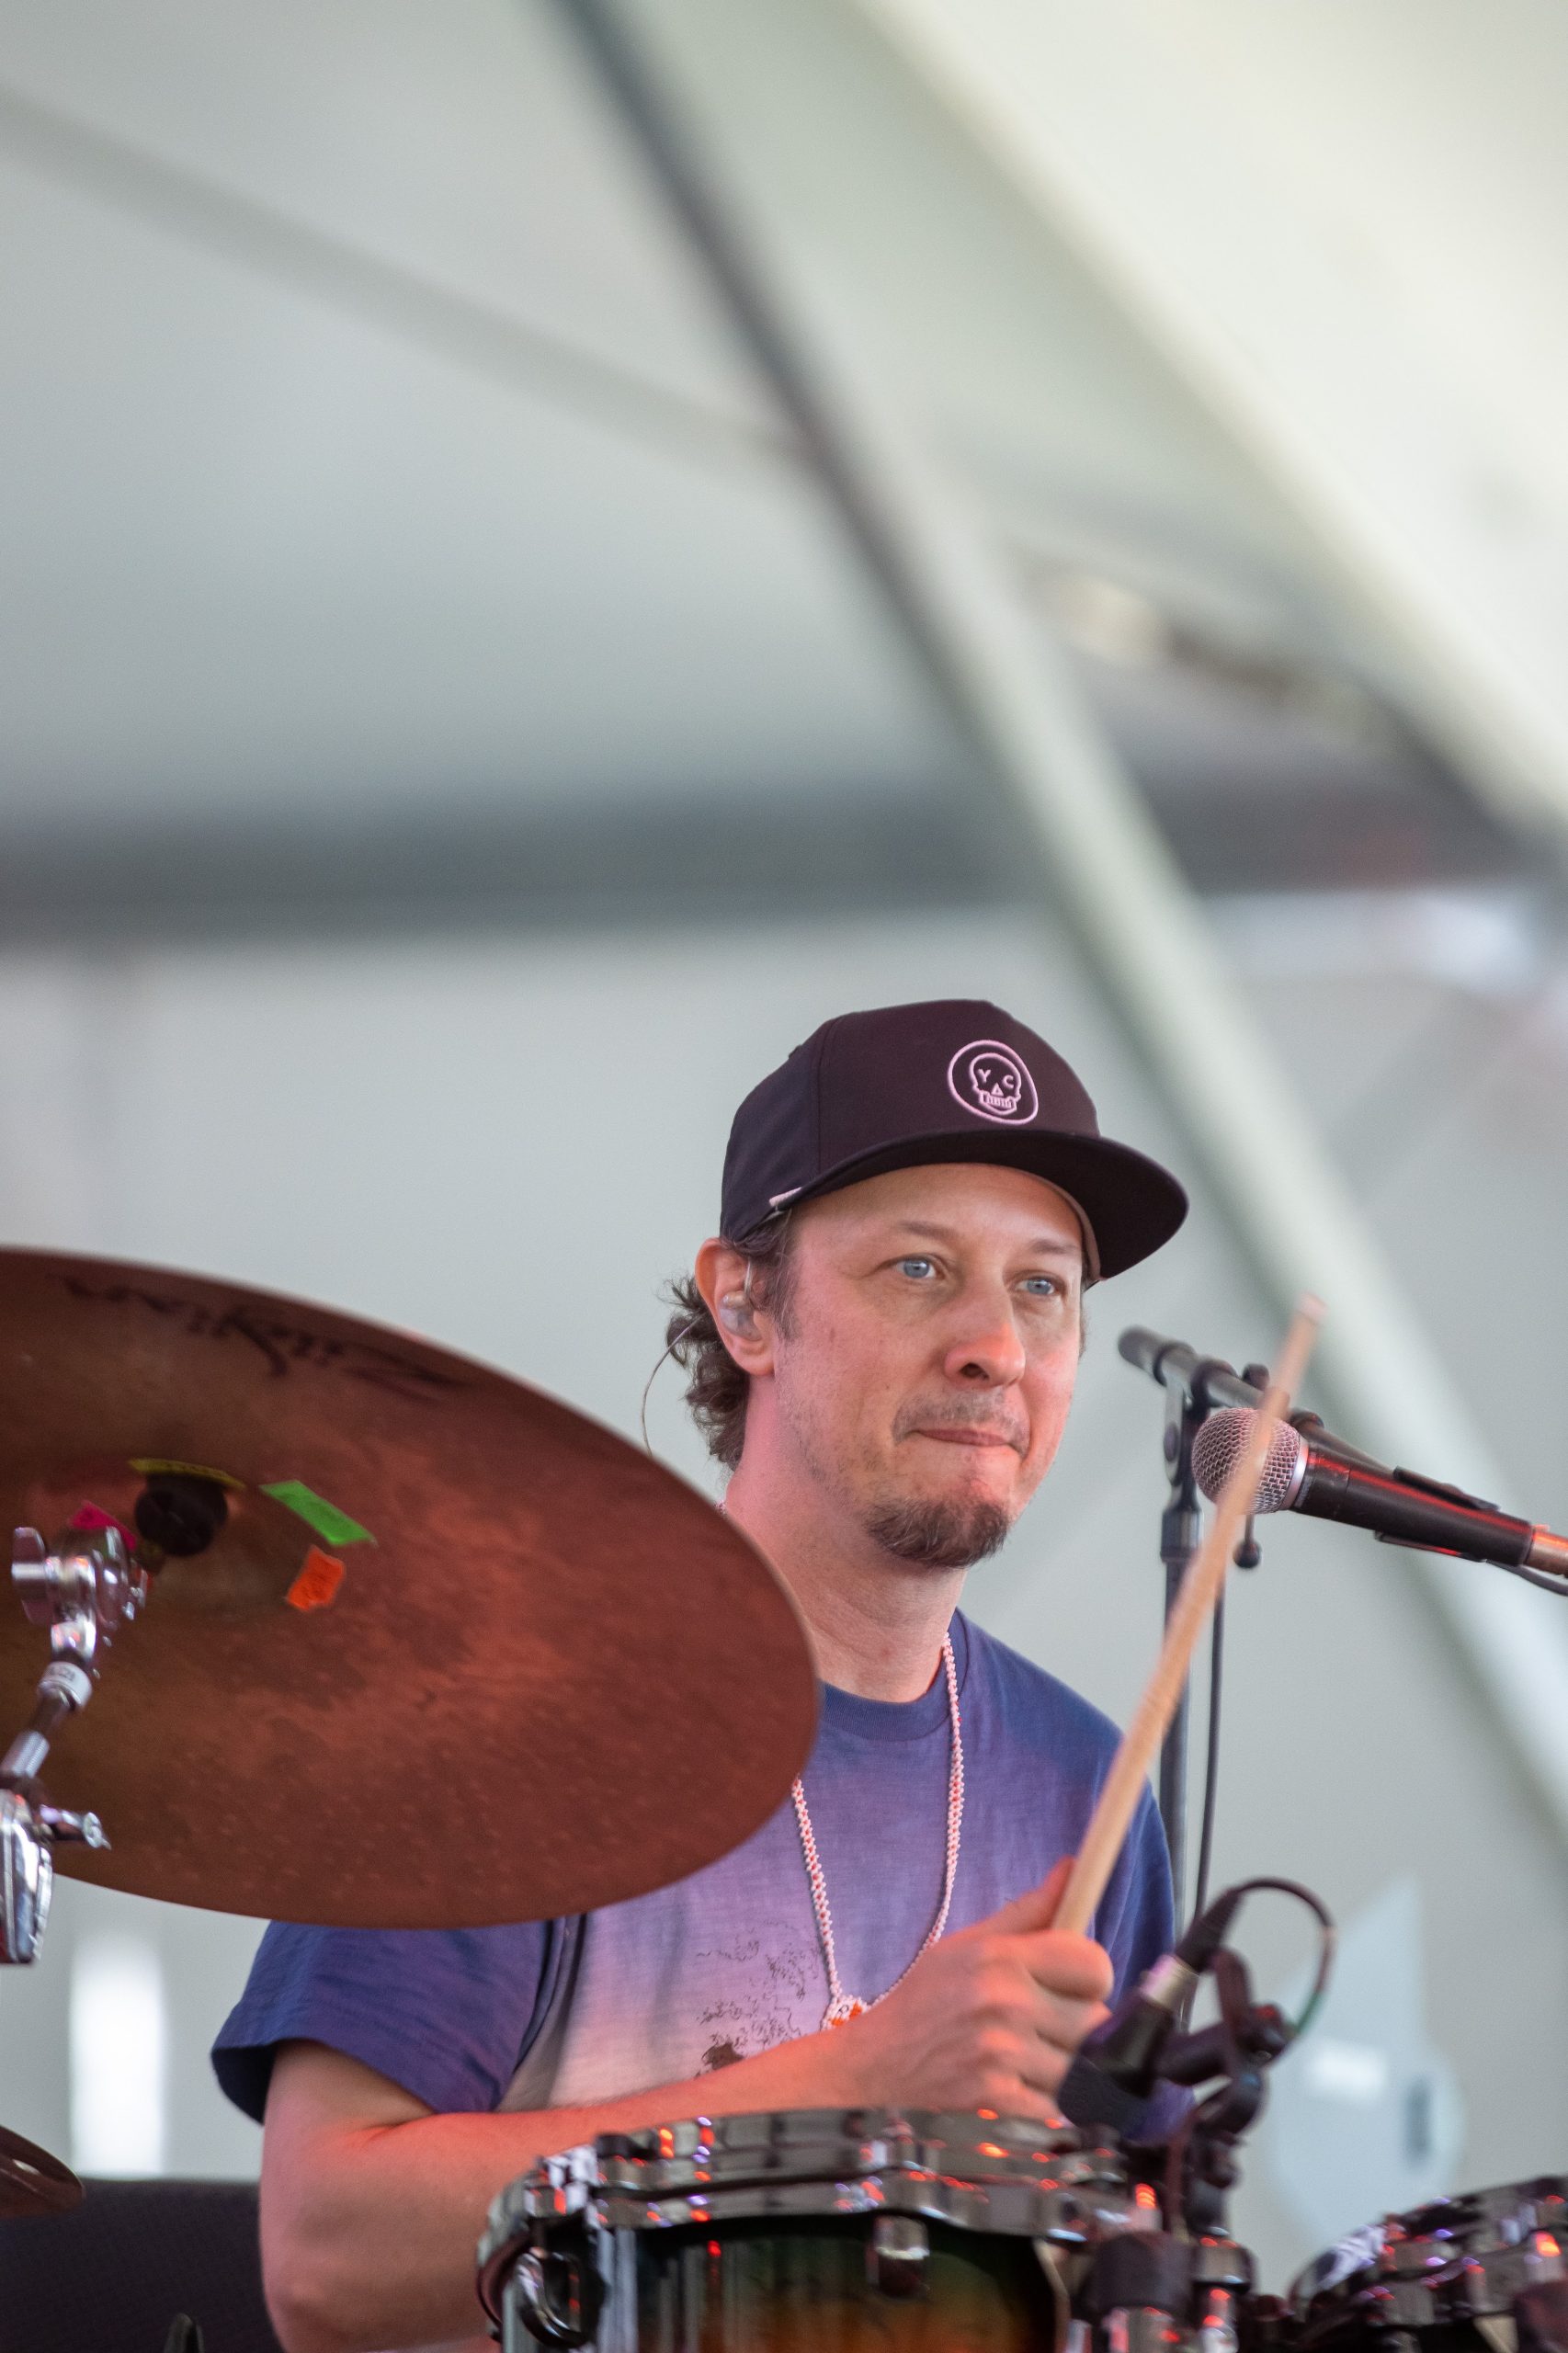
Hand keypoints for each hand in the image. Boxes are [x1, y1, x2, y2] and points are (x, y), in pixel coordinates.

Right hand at [824, 1858, 1112, 2123]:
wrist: (878, 2058)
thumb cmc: (929, 1994)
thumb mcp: (972, 1943)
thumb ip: (1029, 1911)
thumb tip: (1072, 1866)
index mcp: (1002, 1956)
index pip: (1093, 1965)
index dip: (1093, 1976)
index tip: (1075, 1984)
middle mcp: (1004, 2002)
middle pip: (1096, 2021)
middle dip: (1081, 2025)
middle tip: (1050, 2024)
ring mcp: (1000, 2054)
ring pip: (1081, 2067)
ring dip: (1066, 2066)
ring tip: (1035, 2056)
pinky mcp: (995, 2098)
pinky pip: (1057, 2105)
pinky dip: (1047, 2099)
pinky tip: (1020, 2083)